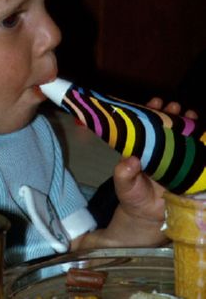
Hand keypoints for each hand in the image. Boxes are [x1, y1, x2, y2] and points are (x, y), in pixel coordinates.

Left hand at [112, 98, 196, 242]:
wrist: (150, 218)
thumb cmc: (133, 197)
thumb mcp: (124, 186)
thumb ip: (124, 174)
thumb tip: (131, 160)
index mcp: (142, 147)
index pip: (146, 124)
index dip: (150, 110)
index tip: (156, 102)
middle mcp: (159, 149)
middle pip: (166, 125)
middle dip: (172, 113)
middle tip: (175, 106)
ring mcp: (175, 158)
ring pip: (183, 135)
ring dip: (188, 123)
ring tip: (190, 115)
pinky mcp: (189, 169)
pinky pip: (196, 153)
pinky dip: (201, 141)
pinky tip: (204, 134)